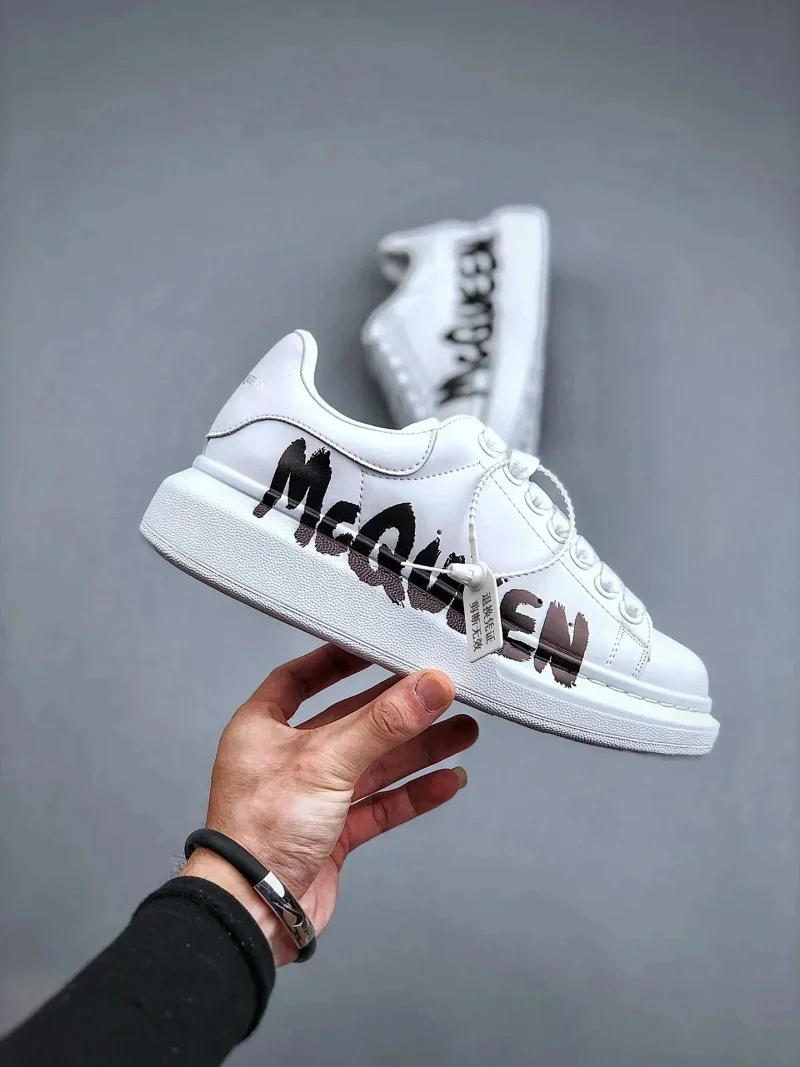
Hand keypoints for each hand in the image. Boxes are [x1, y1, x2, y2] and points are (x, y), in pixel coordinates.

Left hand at [181, 644, 477, 963]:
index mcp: (263, 728)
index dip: (338, 660)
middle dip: (399, 710)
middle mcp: (287, 757)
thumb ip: (383, 722)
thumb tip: (432, 684)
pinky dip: (413, 794)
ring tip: (464, 732)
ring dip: (417, 750)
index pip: (301, 678)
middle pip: (351, 721)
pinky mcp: (334, 834)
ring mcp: (312, 797)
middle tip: (444, 693)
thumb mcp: (326, 760)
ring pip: (373, 764)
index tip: (378, 646)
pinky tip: (448, 782)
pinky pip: (380, 805)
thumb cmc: (265, 826)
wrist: (254, 912)